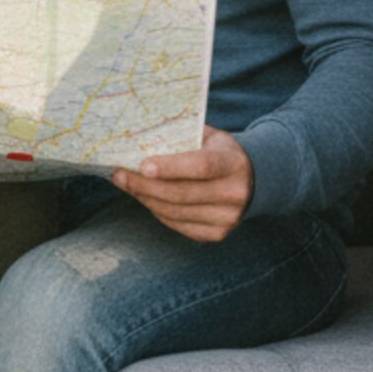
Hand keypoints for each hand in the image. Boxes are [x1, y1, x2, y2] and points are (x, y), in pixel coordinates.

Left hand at [111, 127, 253, 242]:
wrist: (253, 180)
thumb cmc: (219, 152)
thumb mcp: (208, 137)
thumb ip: (180, 137)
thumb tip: (137, 139)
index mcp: (232, 163)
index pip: (200, 166)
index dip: (170, 167)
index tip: (142, 166)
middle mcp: (234, 193)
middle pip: (180, 193)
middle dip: (143, 185)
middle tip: (119, 175)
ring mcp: (227, 218)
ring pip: (174, 212)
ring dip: (145, 198)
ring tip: (126, 185)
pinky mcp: (217, 234)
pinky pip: (177, 224)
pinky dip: (157, 211)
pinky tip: (145, 198)